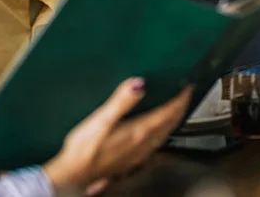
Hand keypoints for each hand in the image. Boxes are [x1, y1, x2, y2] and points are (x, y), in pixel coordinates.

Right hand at [44, 78, 192, 193]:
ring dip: (174, 119)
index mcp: (139, 131)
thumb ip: (121, 101)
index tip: (188, 86)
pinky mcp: (130, 160)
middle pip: (171, 123)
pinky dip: (163, 131)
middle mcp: (143, 144)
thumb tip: (139, 83)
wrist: (72, 176)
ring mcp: (138, 153)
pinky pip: (156, 143)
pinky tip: (157, 129)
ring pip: (165, 134)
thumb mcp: (101, 119)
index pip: (169, 112)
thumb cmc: (84, 150)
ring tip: (176, 108)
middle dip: (181, 108)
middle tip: (186, 94)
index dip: (181, 98)